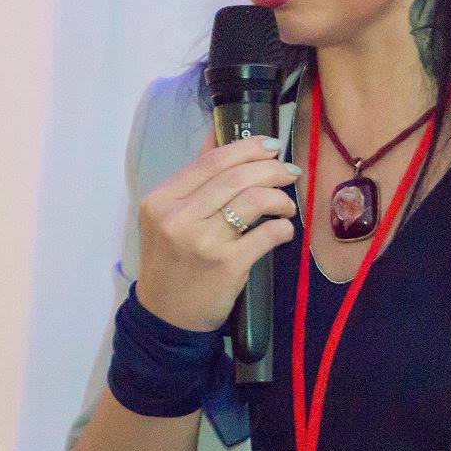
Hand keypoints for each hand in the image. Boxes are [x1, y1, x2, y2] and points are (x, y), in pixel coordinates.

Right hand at [136, 130, 300, 332]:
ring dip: (279, 197)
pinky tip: (284, 230)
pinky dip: (282, 228)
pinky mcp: (227, 265)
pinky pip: (267, 234)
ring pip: (253, 200)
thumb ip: (193, 178)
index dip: (246, 147)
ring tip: (287, 204)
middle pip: (234, 177)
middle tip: (289, 171)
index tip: (271, 145)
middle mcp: (178, 218)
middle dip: (270, 168)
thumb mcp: (168, 218)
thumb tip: (217, 134)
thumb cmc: (172, 262)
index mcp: (161, 200)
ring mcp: (202, 242)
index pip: (210, 161)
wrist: (167, 317)